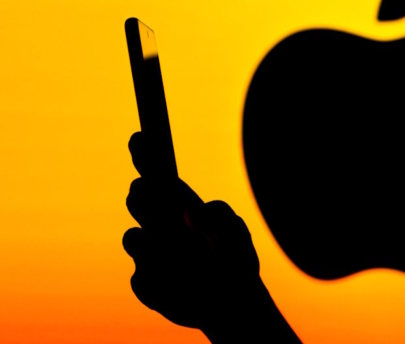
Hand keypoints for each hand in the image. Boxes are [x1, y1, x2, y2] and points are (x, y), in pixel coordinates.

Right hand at [122, 132, 264, 332]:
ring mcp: (148, 253)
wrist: (232, 301)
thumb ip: (218, 218)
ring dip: (149, 240)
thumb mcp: (234, 233)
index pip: (155, 173)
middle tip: (151, 191)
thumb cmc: (234, 258)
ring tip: (172, 247)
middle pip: (138, 198)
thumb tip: (193, 211)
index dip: (145, 154)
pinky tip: (180, 284)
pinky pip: (142, 279)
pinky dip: (160, 279)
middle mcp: (158, 224)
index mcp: (178, 204)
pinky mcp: (146, 283)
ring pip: (133, 238)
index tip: (141, 138)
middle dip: (143, 195)